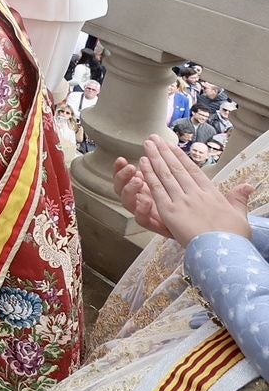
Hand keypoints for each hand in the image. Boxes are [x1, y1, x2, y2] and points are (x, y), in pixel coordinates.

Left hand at [139, 136, 253, 246]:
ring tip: (147, 144)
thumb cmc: (233, 237)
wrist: (223, 251)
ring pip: (165, 175)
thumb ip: (239, 199)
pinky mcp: (169, 211)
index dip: (181, 158)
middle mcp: (195, 194)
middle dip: (164, 152)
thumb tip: (248, 186)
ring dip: (154, 158)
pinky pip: (157, 189)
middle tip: (154, 139)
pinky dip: (149, 175)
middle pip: (177, 169)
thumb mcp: (240, 216)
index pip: (193, 171)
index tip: (172, 147)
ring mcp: (182, 201)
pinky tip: (142, 163)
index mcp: (211, 194)